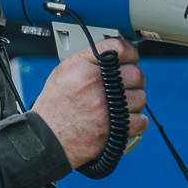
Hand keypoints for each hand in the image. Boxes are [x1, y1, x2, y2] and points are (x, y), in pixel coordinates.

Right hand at [29, 39, 145, 169]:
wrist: (47, 140)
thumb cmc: (54, 109)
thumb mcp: (62, 74)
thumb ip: (87, 62)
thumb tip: (112, 56)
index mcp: (81, 66)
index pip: (118, 47)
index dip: (130, 53)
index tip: (131, 59)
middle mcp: (93, 83)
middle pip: (135, 73)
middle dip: (133, 82)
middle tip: (125, 88)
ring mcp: (104, 106)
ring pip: (140, 97)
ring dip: (134, 104)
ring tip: (120, 107)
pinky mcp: (112, 127)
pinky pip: (141, 120)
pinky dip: (135, 123)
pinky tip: (123, 121)